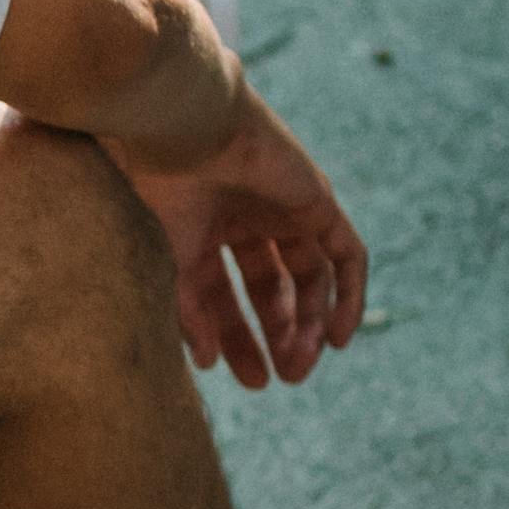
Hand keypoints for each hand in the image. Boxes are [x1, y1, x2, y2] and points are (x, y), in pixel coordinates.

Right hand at [122, 87, 368, 393]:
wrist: (182, 127)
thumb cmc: (160, 187)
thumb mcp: (169, 263)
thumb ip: (190, 313)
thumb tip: (205, 365)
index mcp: (203, 227)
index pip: (227, 294)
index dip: (237, 339)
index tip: (248, 381)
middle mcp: (245, 216)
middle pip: (273, 288)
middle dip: (278, 334)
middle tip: (283, 378)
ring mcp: (285, 206)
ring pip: (311, 276)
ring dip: (312, 323)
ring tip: (305, 361)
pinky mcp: (318, 199)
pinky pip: (346, 255)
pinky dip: (349, 296)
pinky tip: (338, 337)